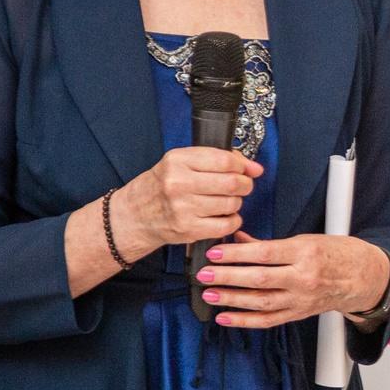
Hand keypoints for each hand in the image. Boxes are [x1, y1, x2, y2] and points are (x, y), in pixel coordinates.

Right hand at [118, 146, 261, 253]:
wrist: (135, 215)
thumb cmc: (162, 186)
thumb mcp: (181, 163)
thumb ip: (217, 159)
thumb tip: (255, 168)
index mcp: (178, 161)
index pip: (224, 160)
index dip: (242, 165)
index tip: (246, 169)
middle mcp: (179, 183)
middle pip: (232, 183)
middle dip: (245, 184)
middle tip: (242, 185)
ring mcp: (183, 208)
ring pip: (231, 204)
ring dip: (236, 202)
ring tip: (227, 200)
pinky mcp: (188, 230)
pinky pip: (226, 225)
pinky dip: (232, 221)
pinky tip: (224, 216)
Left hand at [194, 233, 389, 329]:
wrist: (364, 277)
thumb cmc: (337, 253)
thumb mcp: (306, 239)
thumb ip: (271, 244)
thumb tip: (240, 240)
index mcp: (305, 253)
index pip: (264, 254)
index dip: (236, 255)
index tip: (215, 253)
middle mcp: (303, 278)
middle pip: (259, 279)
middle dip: (227, 277)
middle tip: (204, 275)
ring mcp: (300, 300)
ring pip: (261, 302)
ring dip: (231, 299)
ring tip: (209, 295)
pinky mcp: (298, 314)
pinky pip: (268, 320)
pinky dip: (245, 320)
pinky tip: (226, 317)